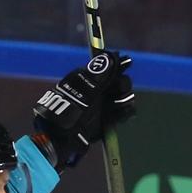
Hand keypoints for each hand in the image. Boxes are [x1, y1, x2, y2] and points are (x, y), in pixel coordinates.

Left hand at [32, 51, 134, 168]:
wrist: (63, 136)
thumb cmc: (70, 109)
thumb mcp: (85, 90)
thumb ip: (100, 74)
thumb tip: (113, 56)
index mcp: (90, 79)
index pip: (110, 67)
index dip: (119, 65)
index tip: (127, 64)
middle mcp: (99, 90)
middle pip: (120, 82)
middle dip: (122, 84)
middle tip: (117, 90)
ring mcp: (104, 105)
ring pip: (124, 96)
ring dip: (124, 99)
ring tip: (117, 105)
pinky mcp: (108, 120)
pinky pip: (124, 112)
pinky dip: (126, 111)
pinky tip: (123, 113)